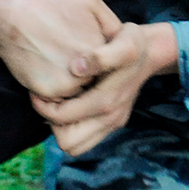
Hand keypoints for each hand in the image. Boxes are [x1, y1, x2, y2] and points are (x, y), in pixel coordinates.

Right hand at [0, 0, 120, 101]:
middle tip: (65, 52)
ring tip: (54, 59)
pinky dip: (53, 88)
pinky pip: (59, 97)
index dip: (101, 60)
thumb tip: (121, 41)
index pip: (114, 66)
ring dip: (71, 83)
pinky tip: (42, 68)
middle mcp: (90, 69)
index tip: (85, 48)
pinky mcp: (49, 92)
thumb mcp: (90, 2)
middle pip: (97, 81)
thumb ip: (112, 23)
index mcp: (103, 48)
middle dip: (88, 73)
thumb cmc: (49, 6)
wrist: (8, 17)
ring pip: (79, 92)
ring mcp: (69, 83)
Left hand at [33, 22, 178, 154]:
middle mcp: (110, 119)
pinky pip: (84, 140)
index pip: (62, 119)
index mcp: (106, 102)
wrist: (150, 52)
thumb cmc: (132, 45)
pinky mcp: (112, 123)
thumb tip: (76, 69)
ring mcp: (112, 123)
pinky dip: (73, 128)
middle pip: (67, 142)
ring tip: (58, 105)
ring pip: (75, 145)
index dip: (43, 105)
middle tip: (47, 101)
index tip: (39, 90)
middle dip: (52, 122)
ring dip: (62, 128)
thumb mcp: (123, 44)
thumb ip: (102, 57)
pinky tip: (70, 106)